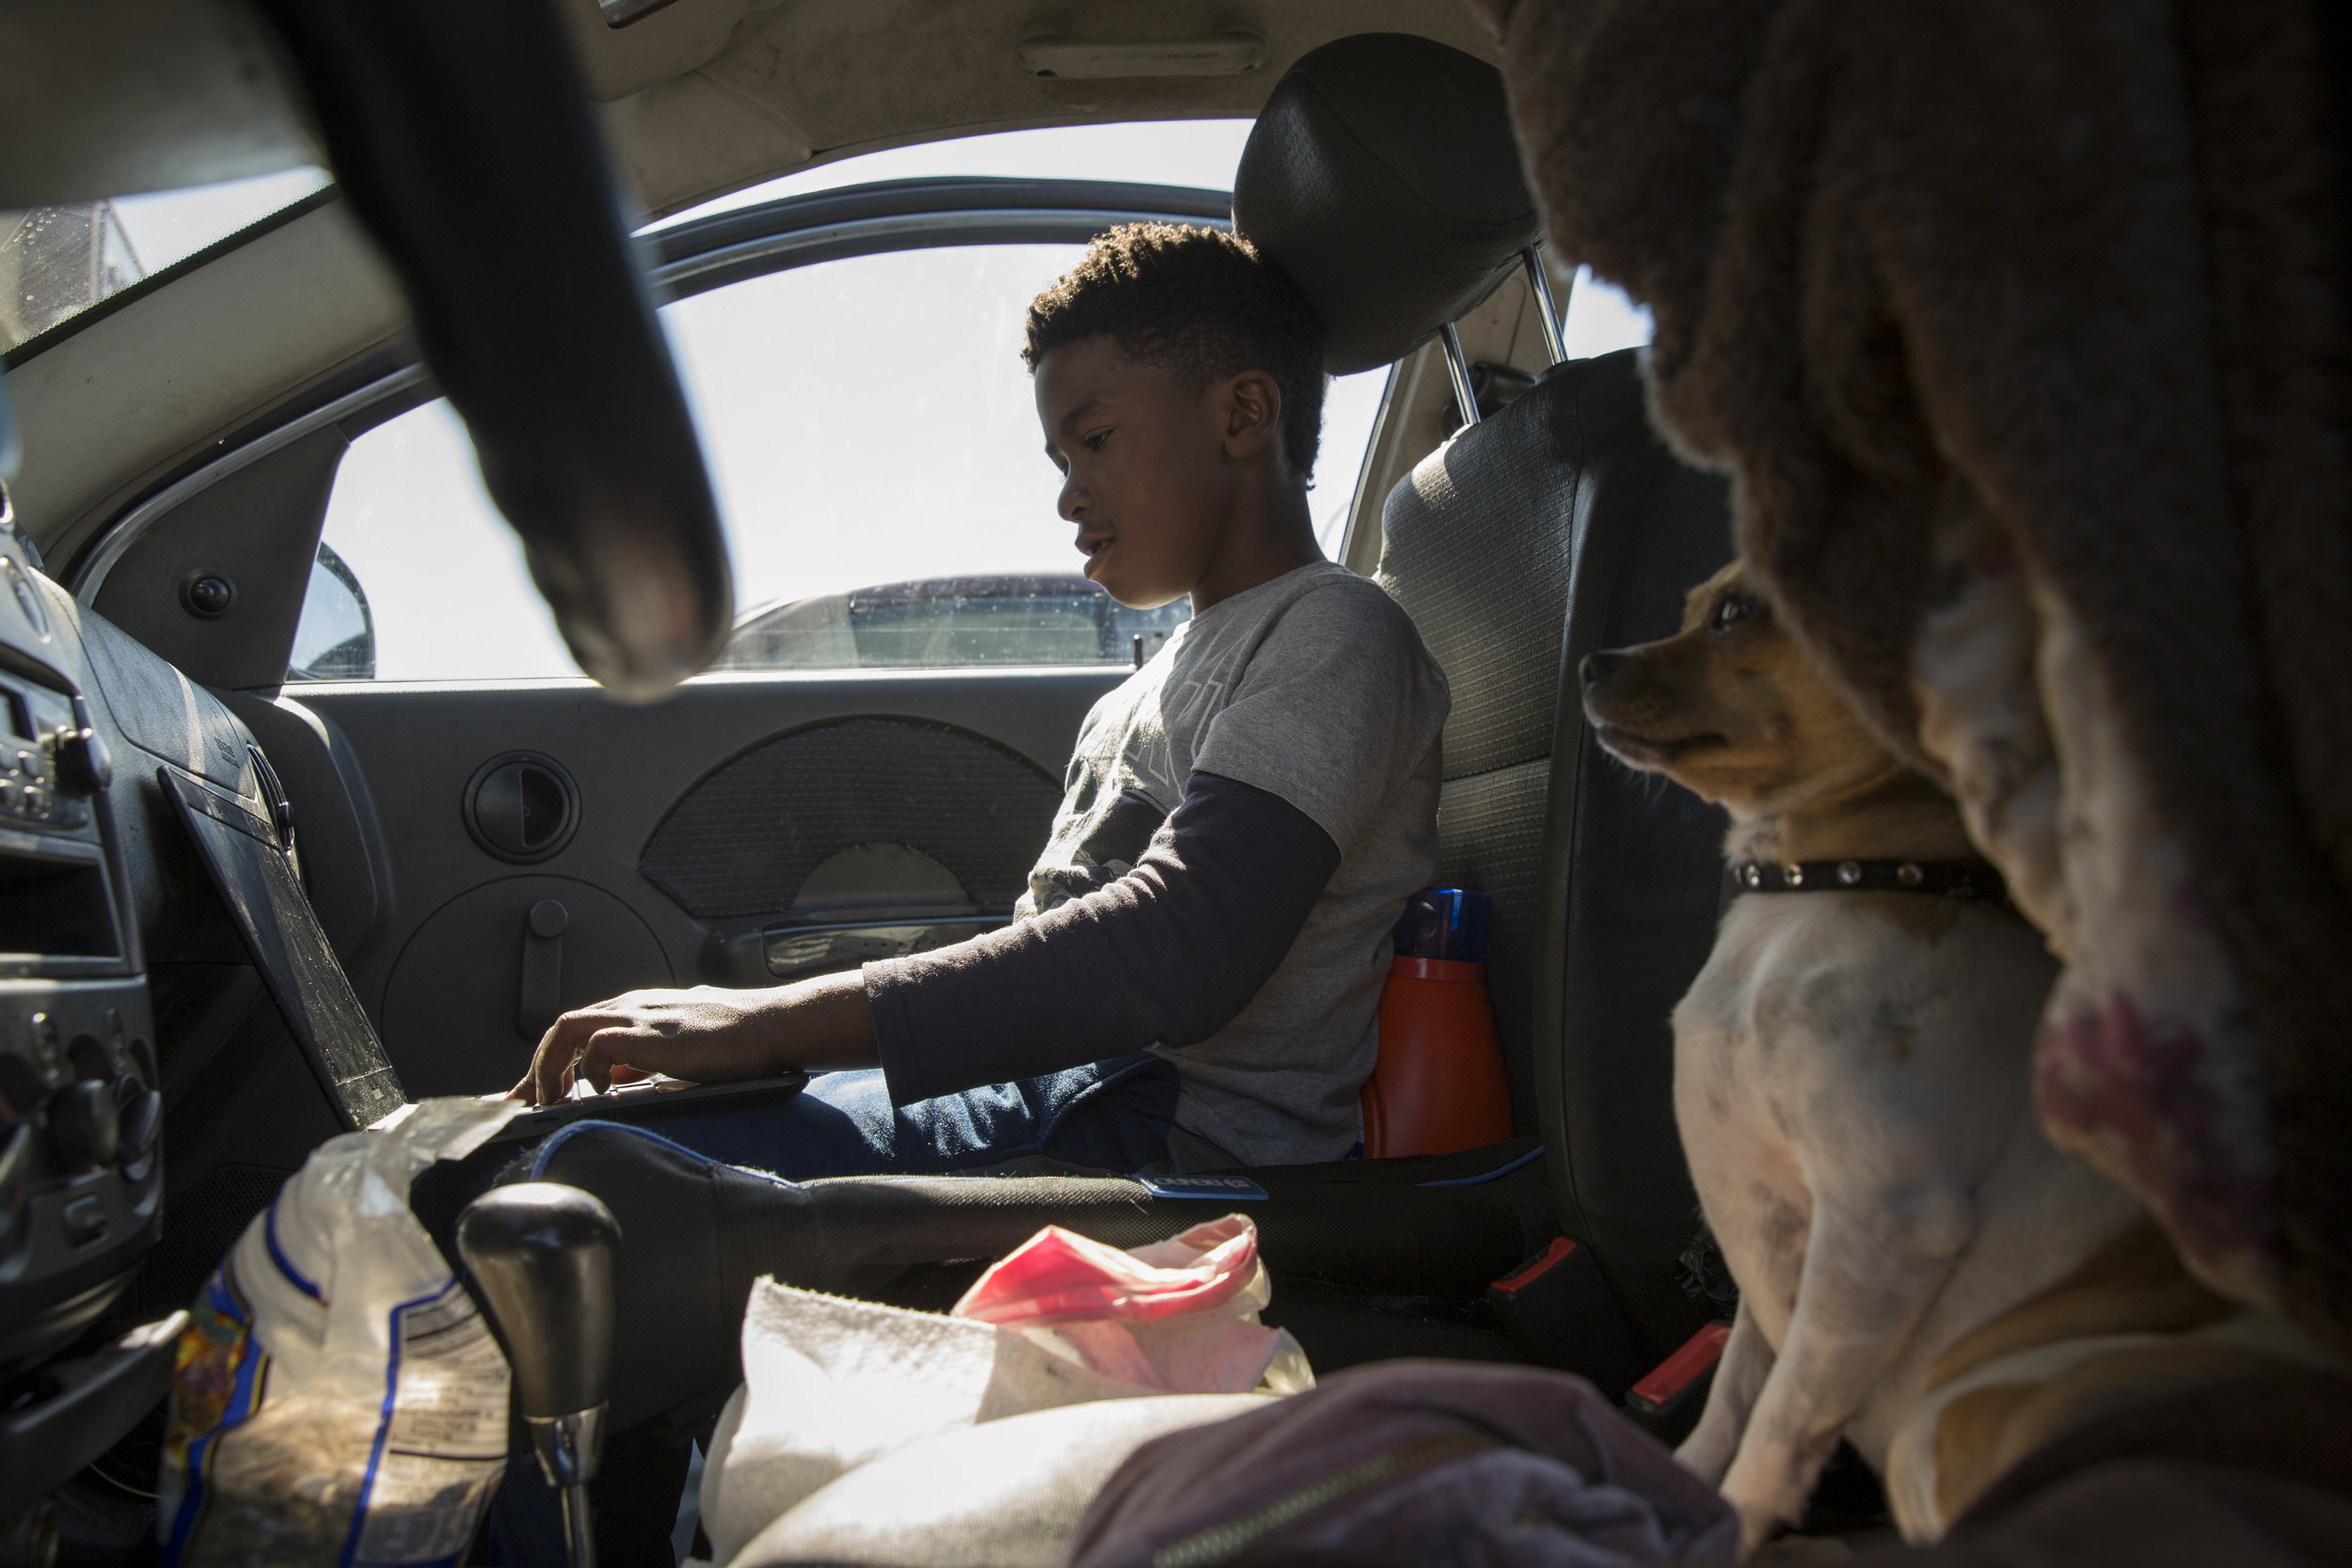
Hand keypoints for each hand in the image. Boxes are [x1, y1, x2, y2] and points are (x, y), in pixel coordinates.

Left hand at [508, 972, 876, 1105]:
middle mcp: (634, 1007)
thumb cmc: (742, 1040)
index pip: (579, 1032)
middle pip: (563, 1028)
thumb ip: (648, 1063)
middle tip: (530, 1104)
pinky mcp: (652, 1033)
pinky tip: (595, 1095)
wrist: (776, 1025)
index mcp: (641, 1010)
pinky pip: (596, 1045)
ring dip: (552, 1068)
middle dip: (539, 1068)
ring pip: (568, 1029)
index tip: (535, 1095)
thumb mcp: (683, 1051)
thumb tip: (615, 1088)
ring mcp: (642, 1016)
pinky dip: (586, 1072)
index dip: (551, 1065)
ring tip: (551, 1102)